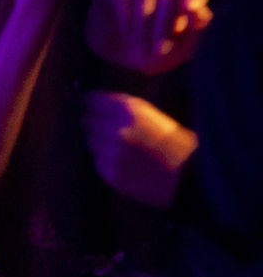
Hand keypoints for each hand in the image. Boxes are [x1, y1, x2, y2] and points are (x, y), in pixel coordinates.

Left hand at [82, 91, 197, 208]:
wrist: (190, 176)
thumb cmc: (175, 143)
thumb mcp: (153, 115)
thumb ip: (123, 108)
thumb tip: (93, 102)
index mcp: (130, 110)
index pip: (92, 100)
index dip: (90, 103)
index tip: (89, 105)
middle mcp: (117, 130)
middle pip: (87, 121)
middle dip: (94, 123)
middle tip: (104, 128)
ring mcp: (111, 153)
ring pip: (90, 142)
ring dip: (99, 142)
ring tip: (120, 147)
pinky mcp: (110, 173)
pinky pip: (97, 161)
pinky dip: (105, 160)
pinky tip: (124, 162)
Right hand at [85, 0, 212, 74]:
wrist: (115, 39)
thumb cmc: (155, 44)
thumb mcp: (179, 45)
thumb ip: (195, 31)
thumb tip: (201, 14)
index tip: (191, 10)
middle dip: (165, 21)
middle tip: (159, 52)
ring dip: (144, 23)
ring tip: (140, 48)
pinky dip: (126, 19)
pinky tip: (127, 36)